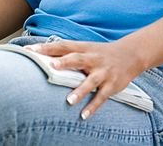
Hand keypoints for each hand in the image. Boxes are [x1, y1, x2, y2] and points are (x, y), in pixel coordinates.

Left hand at [26, 39, 145, 118]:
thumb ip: (69, 54)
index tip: (31, 51)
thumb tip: (44, 58)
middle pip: (77, 59)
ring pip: (91, 81)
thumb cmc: (102, 53)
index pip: (63, 46)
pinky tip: (83, 115)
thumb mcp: (87, 49)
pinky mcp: (111, 84)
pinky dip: (93, 106)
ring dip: (80, 91)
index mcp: (84, 48)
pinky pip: (101, 96)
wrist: (131, 54)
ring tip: (69, 100)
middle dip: (65, 63)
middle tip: (51, 67)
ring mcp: (103, 72)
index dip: (47, 48)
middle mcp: (93, 59)